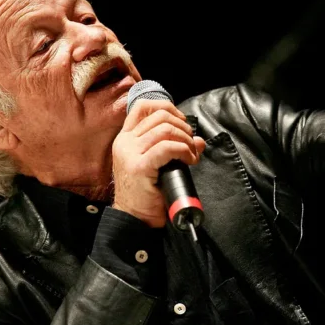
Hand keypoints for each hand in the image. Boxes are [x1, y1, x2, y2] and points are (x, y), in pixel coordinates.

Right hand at [111, 100, 206, 226]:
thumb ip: (174, 147)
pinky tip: (189, 161)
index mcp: (126, 138)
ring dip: (186, 140)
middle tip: (190, 144)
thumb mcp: (159, 164)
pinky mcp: (139, 166)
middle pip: (160, 116)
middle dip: (183, 126)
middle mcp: (125, 142)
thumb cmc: (146, 193)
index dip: (168, 108)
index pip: (143, 106)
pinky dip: (184, 150)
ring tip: (191, 155)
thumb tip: (199, 140)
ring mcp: (130, 153)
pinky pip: (168, 147)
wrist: (135, 218)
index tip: (182, 123)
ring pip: (166, 129)